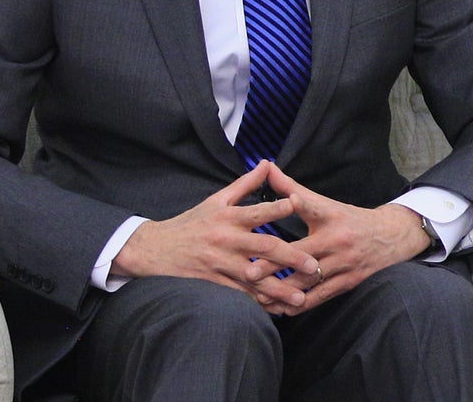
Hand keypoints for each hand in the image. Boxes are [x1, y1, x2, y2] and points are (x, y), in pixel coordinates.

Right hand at [112, 160, 320, 311]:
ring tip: (302, 297)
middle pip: (264, 248)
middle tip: (314, 265)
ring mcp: (221, 264)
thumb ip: (245, 184)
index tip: (297, 205)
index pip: (257, 210)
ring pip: (256, 278)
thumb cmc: (192, 222)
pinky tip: (278, 309)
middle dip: (291, 257)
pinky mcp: (216, 284)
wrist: (159, 250)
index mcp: (228, 216)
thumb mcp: (217, 199)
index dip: (277, 208)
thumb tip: (267, 163)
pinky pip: (243, 296)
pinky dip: (261, 303)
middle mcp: (226, 240)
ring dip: (280, 288)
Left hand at [248, 163, 430, 312]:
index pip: (313, 207)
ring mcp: (343, 264)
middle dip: (274, 265)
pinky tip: (281, 309)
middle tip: (248, 272)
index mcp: (330, 215)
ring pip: (309, 281)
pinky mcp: (347, 284)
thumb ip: (292, 187)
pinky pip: (320, 297)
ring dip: (282, 291)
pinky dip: (299, 304)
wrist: (388, 238)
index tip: (286, 203)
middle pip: (302, 254)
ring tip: (258, 297)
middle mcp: (337, 240)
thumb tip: (266, 166)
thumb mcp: (323, 201)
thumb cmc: (346, 217)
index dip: (300, 203)